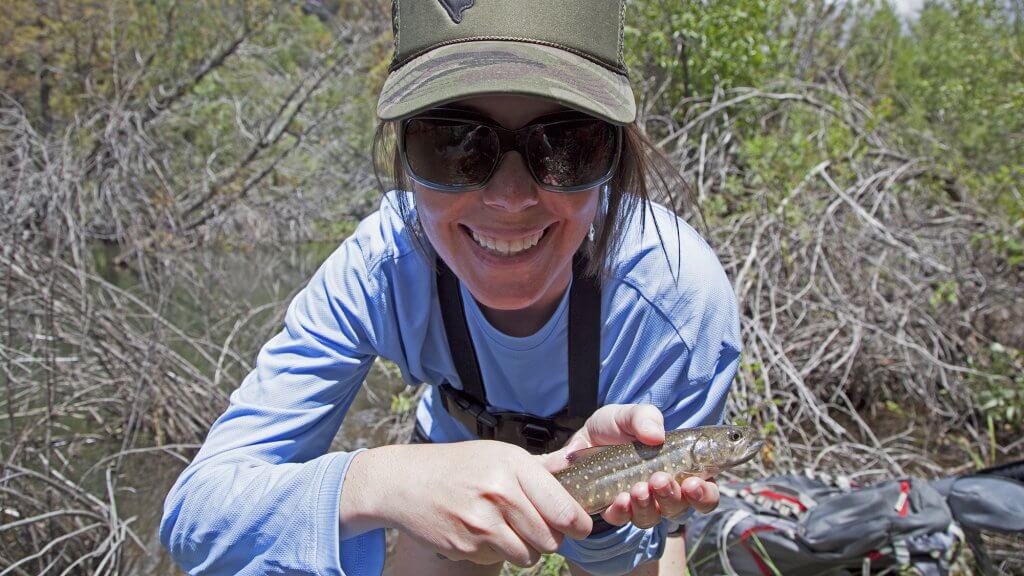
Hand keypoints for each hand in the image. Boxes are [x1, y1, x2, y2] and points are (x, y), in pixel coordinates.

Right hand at [340, 441, 592, 566]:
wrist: (405, 482)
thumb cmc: (458, 466)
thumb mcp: (499, 454)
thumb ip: (539, 469)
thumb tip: (580, 470)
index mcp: (513, 466)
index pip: (564, 509)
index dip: (579, 524)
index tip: (580, 526)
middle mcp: (500, 494)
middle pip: (551, 539)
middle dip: (550, 538)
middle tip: (537, 526)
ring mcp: (481, 524)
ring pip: (529, 556)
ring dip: (526, 548)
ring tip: (508, 528)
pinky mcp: (466, 547)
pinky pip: (500, 560)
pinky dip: (498, 552)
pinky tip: (482, 532)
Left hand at [539, 404, 720, 529]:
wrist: (577, 441)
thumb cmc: (613, 429)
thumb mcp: (628, 415)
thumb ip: (644, 418)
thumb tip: (656, 435)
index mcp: (678, 470)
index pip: (704, 491)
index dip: (705, 494)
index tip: (694, 483)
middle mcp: (662, 492)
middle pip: (680, 508)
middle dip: (673, 497)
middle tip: (660, 479)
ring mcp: (639, 504)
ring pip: (654, 517)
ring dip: (649, 505)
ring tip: (638, 487)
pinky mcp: (614, 510)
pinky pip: (623, 519)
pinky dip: (623, 510)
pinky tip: (619, 498)